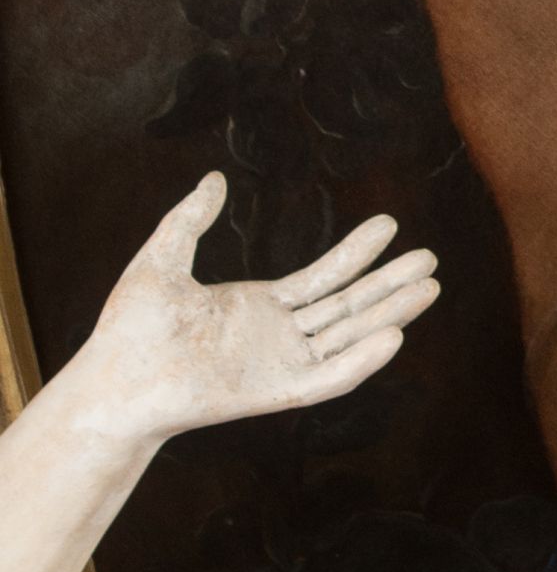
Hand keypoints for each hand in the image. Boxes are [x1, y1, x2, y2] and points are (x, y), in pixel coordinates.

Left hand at [78, 178, 439, 444]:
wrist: (111, 381)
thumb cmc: (127, 329)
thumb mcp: (162, 258)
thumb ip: (190, 219)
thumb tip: (214, 179)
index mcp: (255, 308)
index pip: (321, 279)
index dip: (356, 253)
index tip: (389, 224)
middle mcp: (275, 337)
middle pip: (347, 307)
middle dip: (389, 284)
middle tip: (431, 260)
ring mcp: (277, 365)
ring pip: (347, 337)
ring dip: (389, 315)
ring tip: (429, 288)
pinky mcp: (273, 392)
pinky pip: (328, 379)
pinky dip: (361, 362)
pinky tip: (393, 337)